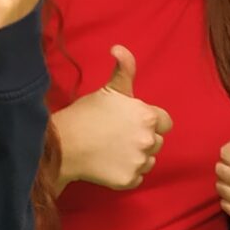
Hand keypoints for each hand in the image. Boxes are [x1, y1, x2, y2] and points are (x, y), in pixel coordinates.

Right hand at [53, 46, 172, 189]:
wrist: (63, 145)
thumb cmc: (86, 114)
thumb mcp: (109, 89)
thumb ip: (124, 69)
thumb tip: (120, 48)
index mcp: (148, 116)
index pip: (165, 122)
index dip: (149, 121)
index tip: (132, 122)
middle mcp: (149, 140)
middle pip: (157, 141)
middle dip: (142, 138)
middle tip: (118, 135)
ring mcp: (139, 162)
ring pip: (148, 160)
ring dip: (137, 156)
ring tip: (114, 149)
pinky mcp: (129, 180)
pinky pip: (137, 176)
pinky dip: (127, 172)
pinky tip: (110, 162)